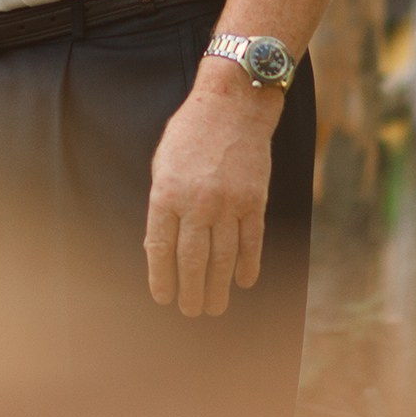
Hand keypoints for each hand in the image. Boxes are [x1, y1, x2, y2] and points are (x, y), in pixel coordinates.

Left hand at [144, 58, 281, 316]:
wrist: (232, 105)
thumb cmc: (189, 133)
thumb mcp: (162, 164)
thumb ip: (162, 204)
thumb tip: (160, 246)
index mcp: (166, 193)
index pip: (160, 248)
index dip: (161, 278)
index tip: (163, 298)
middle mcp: (197, 203)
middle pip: (192, 260)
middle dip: (190, 291)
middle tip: (191, 312)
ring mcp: (228, 203)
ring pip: (222, 258)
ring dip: (217, 287)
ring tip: (214, 308)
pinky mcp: (255, 201)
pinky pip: (252, 241)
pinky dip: (248, 265)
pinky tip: (244, 282)